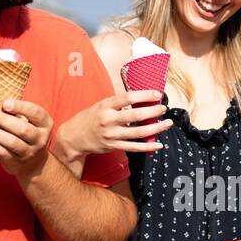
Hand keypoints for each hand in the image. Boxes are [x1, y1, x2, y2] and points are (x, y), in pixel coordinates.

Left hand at [0, 98, 53, 179]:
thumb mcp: (30, 122)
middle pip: (22, 129)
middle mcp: (40, 139)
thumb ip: (17, 113)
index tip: (5, 103)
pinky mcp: (17, 162)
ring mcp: (29, 152)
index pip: (36, 113)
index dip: (20, 107)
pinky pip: (2, 152)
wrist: (33, 163)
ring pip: (11, 142)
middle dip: (2, 120)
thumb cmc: (26, 134)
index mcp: (45, 124)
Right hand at [55, 89, 171, 158]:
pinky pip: (134, 147)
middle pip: (135, 116)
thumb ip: (118, 103)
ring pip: (138, 133)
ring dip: (155, 128)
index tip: (156, 93)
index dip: (144, 95)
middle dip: (153, 111)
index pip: (127, 97)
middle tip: (163, 108)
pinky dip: (148, 147)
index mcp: (105, 106)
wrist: (74, 137)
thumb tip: (140, 99)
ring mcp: (111, 135)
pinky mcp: (114, 146)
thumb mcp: (100, 105)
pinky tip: (159, 144)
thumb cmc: (90, 118)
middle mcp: (108, 120)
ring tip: (167, 123)